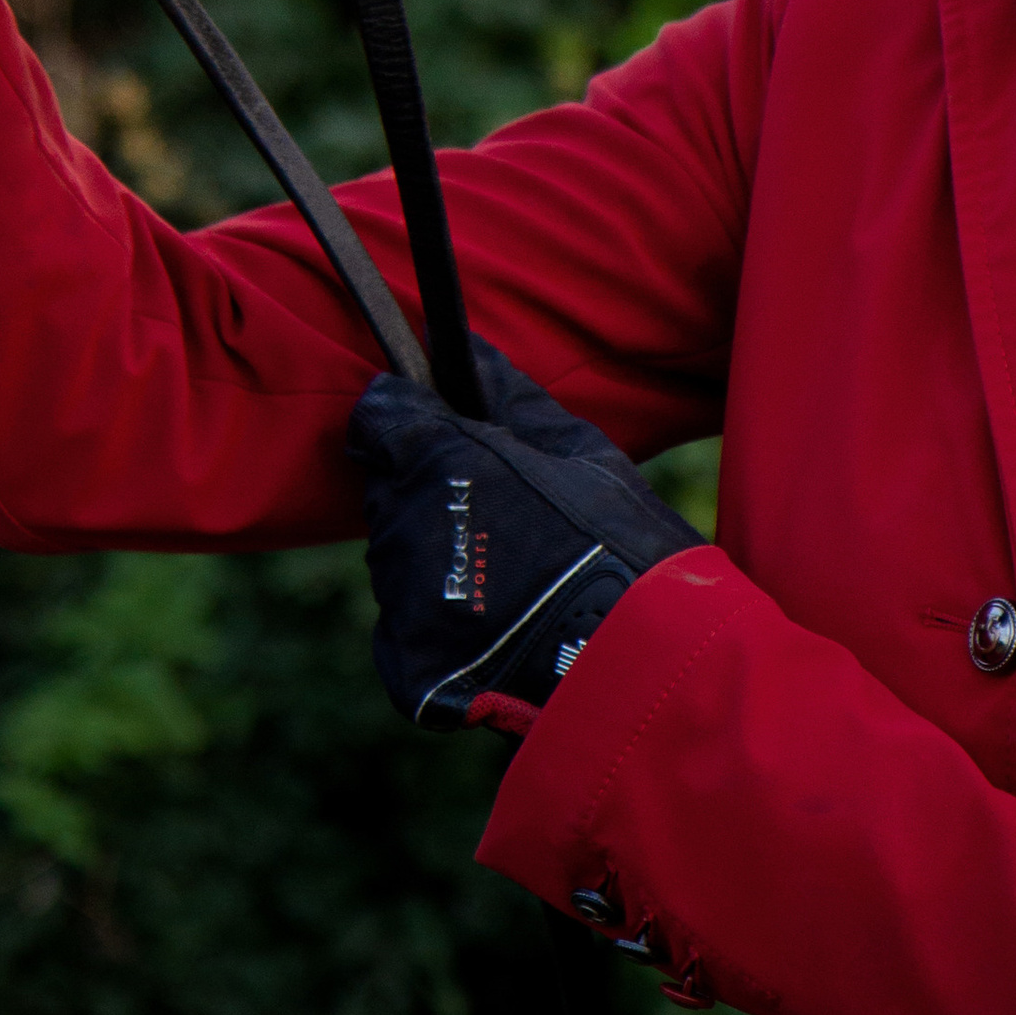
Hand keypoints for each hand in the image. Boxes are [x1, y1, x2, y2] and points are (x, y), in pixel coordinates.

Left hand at [349, 338, 697, 730]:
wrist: (638, 666)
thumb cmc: (621, 544)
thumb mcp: (580, 452)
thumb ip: (510, 398)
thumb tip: (467, 348)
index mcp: (441, 459)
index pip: (377, 417)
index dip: (409, 420)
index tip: (442, 431)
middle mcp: (404, 525)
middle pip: (389, 491)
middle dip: (429, 492)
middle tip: (502, 516)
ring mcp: (399, 600)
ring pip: (396, 560)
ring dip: (434, 558)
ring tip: (510, 578)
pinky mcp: (406, 664)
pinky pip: (403, 629)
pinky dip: (437, 628)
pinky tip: (496, 628)